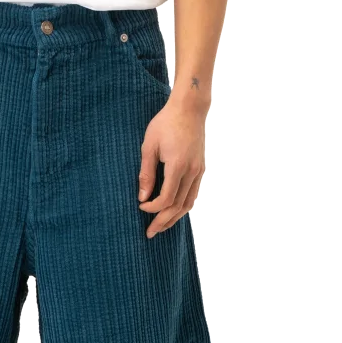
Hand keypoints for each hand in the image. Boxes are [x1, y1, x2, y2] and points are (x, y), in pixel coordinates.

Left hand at [137, 100, 205, 237]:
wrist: (189, 108)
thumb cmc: (166, 123)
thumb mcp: (149, 146)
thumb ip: (146, 173)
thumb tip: (141, 197)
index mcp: (177, 166)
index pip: (166, 198)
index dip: (153, 208)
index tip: (141, 208)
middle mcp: (191, 171)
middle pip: (178, 206)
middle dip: (163, 222)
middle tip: (149, 233)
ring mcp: (199, 171)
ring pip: (188, 203)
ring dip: (174, 218)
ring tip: (161, 228)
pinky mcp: (200, 169)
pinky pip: (193, 194)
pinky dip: (183, 207)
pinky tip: (173, 212)